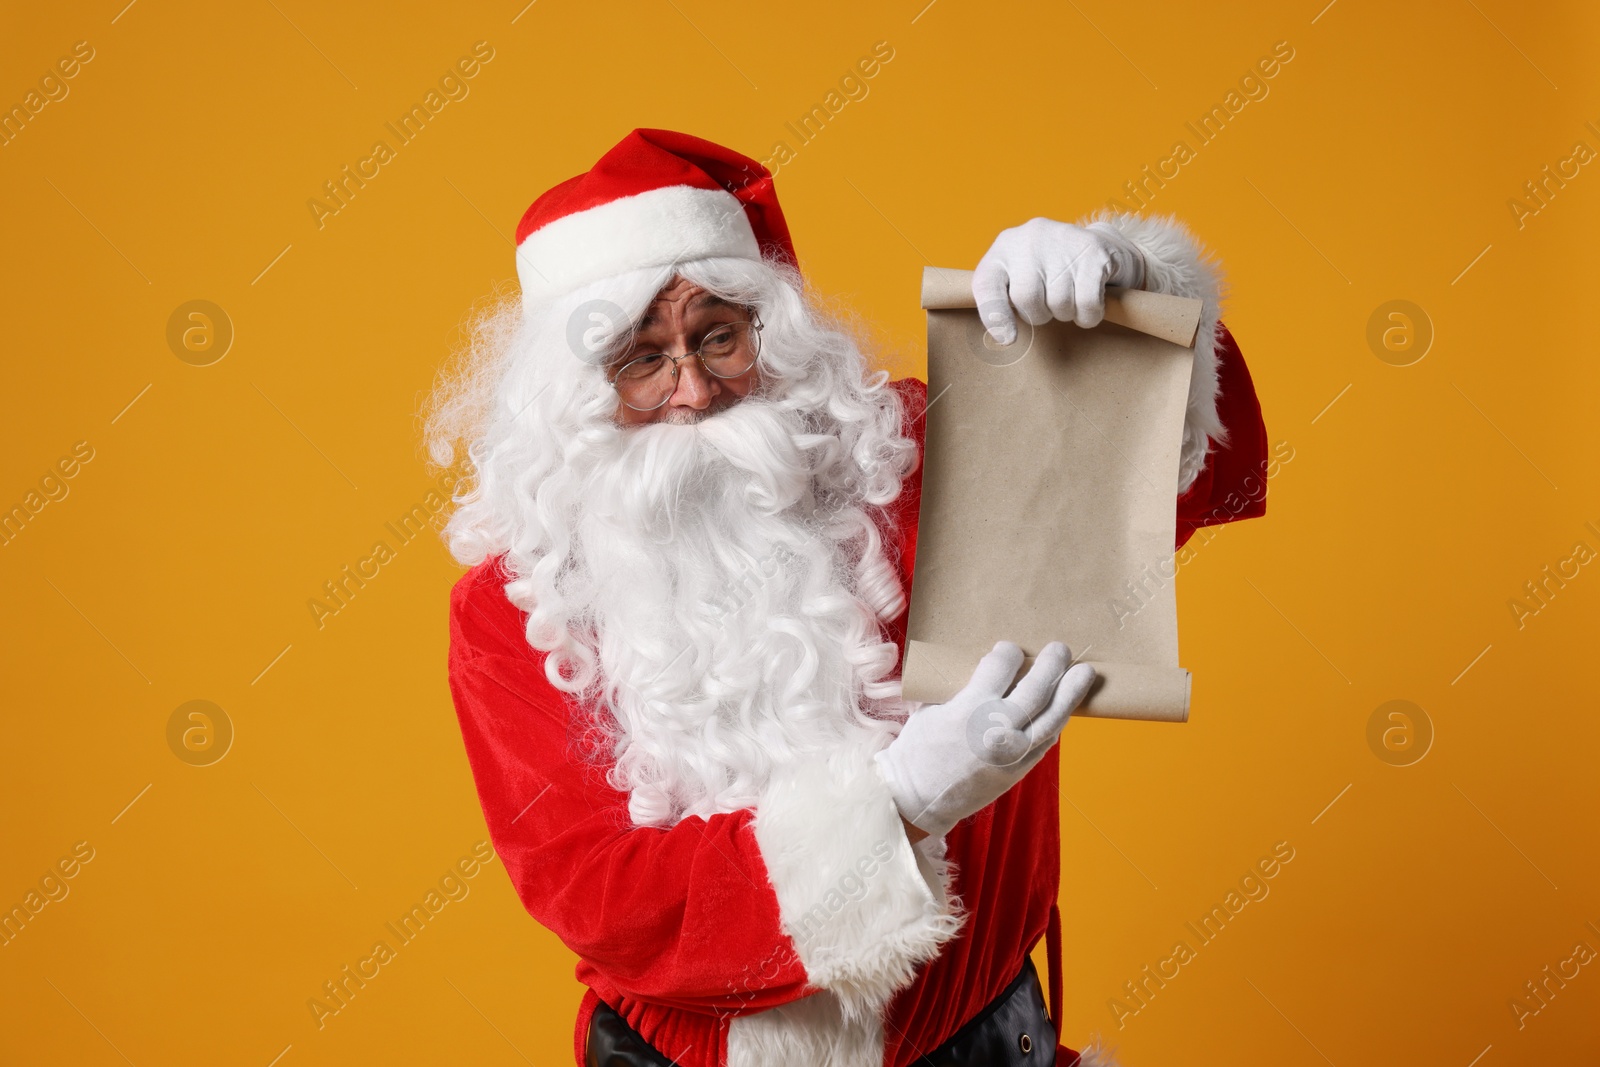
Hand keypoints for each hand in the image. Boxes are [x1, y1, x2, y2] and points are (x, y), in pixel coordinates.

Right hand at [874, 641, 1095, 838]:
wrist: (918, 798)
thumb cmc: (918, 749)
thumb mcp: (931, 708)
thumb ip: (960, 689)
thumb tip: (985, 670)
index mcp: (970, 709)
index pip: (1001, 667)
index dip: (1007, 652)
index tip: (1008, 649)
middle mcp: (998, 730)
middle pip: (1037, 689)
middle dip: (1052, 664)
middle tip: (1061, 648)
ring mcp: (1013, 753)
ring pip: (1052, 717)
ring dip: (1071, 692)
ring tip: (1083, 673)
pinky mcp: (1019, 771)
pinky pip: (1046, 741)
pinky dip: (1057, 721)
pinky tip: (1064, 707)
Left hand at [973, 217, 1146, 343]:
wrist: (1098, 244)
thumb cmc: (1049, 270)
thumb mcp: (1017, 277)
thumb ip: (1001, 301)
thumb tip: (1004, 336)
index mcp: (1005, 247)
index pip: (987, 284)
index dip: (994, 315)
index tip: (1007, 339)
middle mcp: (1030, 239)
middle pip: (1026, 299)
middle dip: (1039, 314)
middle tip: (1048, 304)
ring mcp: (1063, 241)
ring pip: (1059, 303)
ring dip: (1066, 313)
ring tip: (1070, 295)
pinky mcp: (1093, 252)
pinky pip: (1087, 303)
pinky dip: (1088, 315)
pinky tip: (1088, 299)